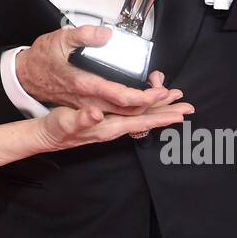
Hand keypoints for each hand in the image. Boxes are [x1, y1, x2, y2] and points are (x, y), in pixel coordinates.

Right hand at [16, 24, 177, 115]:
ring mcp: (91, 109)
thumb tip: (105, 36)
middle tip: (182, 104)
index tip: (162, 91)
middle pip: (131, 113)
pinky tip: (150, 106)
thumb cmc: (43, 59)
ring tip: (174, 106)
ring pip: (127, 116)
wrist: (26, 78)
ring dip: (152, 112)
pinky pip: (119, 115)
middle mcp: (90, 103)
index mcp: (85, 86)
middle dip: (159, 110)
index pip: (121, 97)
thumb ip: (82, 36)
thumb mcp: (59, 40)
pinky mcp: (91, 110)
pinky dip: (139, 112)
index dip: (145, 97)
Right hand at [39, 71, 192, 150]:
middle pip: (147, 120)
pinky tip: (152, 105)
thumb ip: (82, 118)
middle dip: (168, 113)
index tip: (176, 110)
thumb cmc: (56, 128)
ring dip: (160, 109)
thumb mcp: (66, 122)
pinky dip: (146, 108)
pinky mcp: (108, 120)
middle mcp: (114, 127)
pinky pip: (133, 114)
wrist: (47, 135)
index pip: (140, 121)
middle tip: (189, 106)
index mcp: (108, 127)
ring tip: (176, 102)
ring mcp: (112, 125)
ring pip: (142, 117)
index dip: (159, 115)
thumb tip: (96, 112)